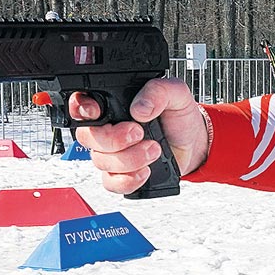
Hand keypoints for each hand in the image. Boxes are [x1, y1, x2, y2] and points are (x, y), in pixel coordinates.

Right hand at [69, 77, 209, 195]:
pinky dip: (128, 180)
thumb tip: (140, 109)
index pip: (81, 105)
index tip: (96, 112)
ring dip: (129, 158)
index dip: (80, 109)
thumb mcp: (175, 92)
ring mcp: (112, 154)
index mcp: (113, 105)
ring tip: (154, 149)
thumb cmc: (179, 116)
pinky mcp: (121, 174)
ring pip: (101, 161)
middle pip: (88, 137)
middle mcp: (107, 129)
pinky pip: (111, 183)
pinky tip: (145, 170)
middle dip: (113, 138)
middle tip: (139, 132)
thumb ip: (158, 90)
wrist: (193, 143)